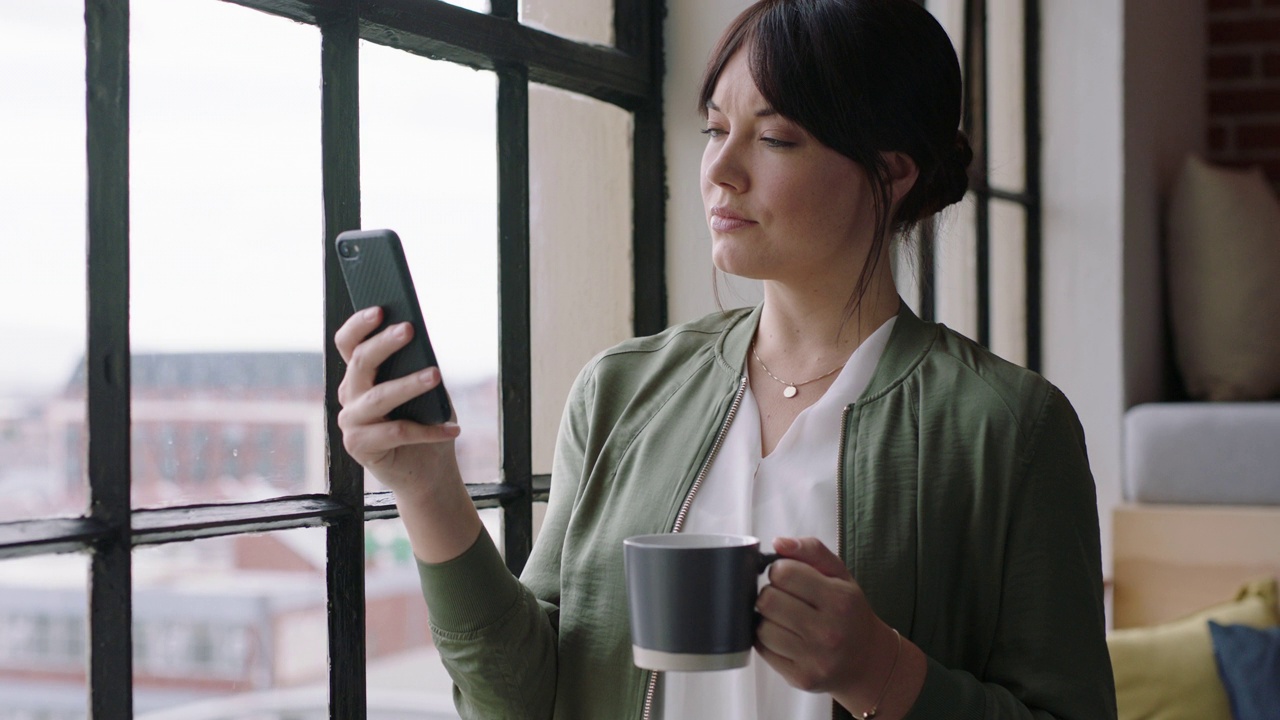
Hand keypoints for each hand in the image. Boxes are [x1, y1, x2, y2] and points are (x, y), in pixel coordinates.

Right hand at [335, 306, 461, 495]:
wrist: (427, 472)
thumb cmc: (426, 422)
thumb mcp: (424, 390)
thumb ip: (415, 366)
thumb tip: (420, 340)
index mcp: (359, 376)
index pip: (347, 343)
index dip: (359, 325)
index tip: (380, 309)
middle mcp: (349, 396)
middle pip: (360, 363)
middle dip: (385, 343)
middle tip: (409, 329)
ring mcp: (351, 423)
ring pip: (379, 397)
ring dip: (410, 384)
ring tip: (436, 375)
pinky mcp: (359, 447)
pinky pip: (396, 432)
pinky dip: (429, 430)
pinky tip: (453, 429)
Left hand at [754, 537, 894, 704]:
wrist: (868, 661)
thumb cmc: (849, 612)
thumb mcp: (840, 575)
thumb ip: (811, 550)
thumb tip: (778, 542)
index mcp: (840, 600)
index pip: (784, 573)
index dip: (780, 571)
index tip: (788, 577)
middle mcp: (829, 632)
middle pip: (768, 600)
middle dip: (771, 594)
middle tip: (785, 599)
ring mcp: (814, 658)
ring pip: (762, 628)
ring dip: (767, 620)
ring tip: (785, 619)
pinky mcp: (801, 678)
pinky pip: (763, 651)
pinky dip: (767, 641)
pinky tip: (785, 637)